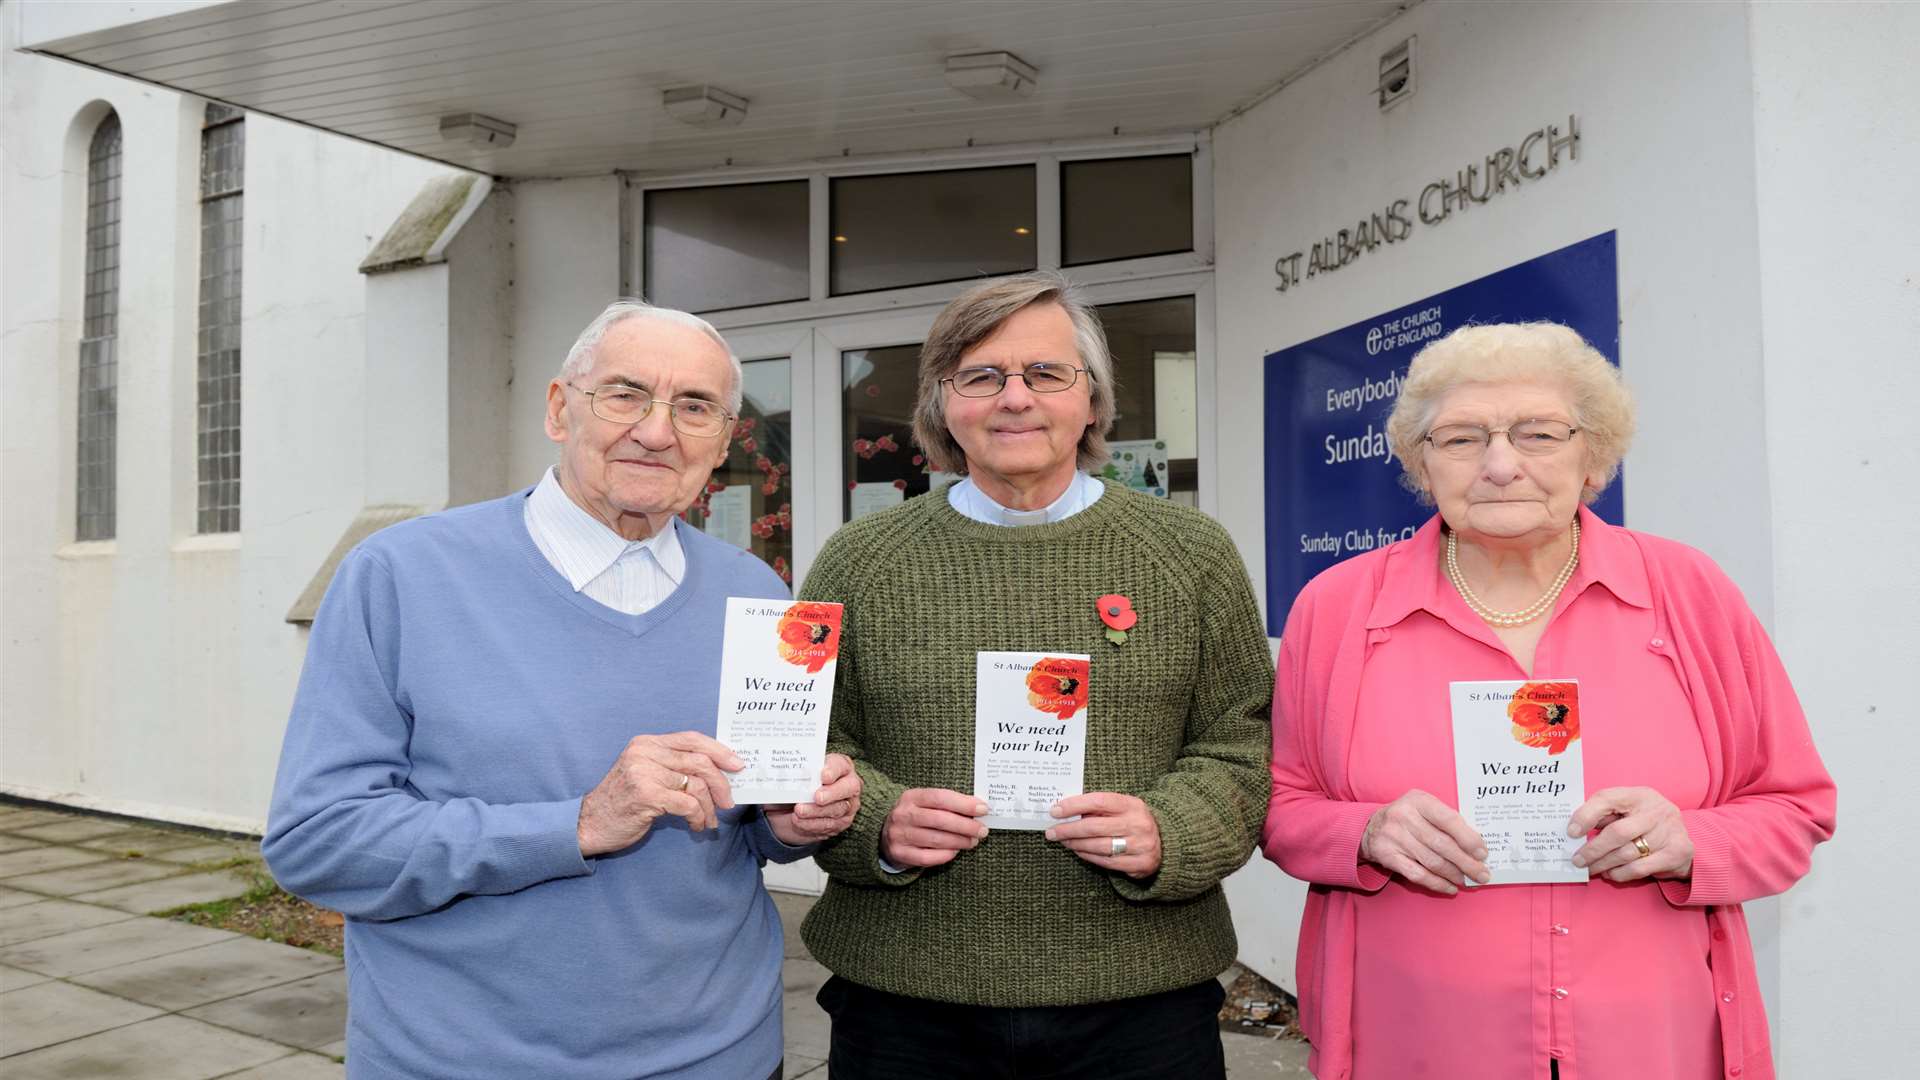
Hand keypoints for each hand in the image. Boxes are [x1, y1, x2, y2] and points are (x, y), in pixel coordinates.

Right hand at [577, 732, 742, 855]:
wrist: (589, 823)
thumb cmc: (623, 801)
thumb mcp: (646, 773)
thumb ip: (673, 765)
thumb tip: (716, 770)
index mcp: (647, 743)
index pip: (691, 739)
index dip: (718, 750)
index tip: (737, 764)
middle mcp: (645, 752)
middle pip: (699, 761)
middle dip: (720, 783)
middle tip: (728, 801)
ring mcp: (644, 772)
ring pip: (696, 784)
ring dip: (709, 807)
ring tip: (709, 820)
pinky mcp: (647, 794)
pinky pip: (688, 804)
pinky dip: (698, 817)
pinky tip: (696, 825)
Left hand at [766, 754, 861, 845]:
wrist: (789, 809)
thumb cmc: (795, 786)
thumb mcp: (792, 776)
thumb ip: (792, 774)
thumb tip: (781, 774)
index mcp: (840, 766)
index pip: (841, 764)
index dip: (834, 770)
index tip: (823, 776)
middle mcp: (849, 784)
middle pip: (849, 788)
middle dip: (832, 793)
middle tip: (817, 797)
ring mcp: (848, 805)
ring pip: (838, 809)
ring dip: (816, 811)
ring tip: (799, 811)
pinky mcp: (841, 822)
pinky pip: (830, 825)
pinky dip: (812, 824)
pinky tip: (799, 821)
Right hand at [880, 788, 988, 868]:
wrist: (882, 830)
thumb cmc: (914, 814)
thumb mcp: (924, 802)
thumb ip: (947, 803)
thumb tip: (978, 809)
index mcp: (911, 797)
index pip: (940, 798)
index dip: (964, 803)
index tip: (983, 809)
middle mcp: (903, 815)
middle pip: (940, 820)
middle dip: (966, 826)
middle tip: (982, 830)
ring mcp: (900, 835)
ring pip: (936, 840)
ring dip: (960, 841)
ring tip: (973, 841)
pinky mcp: (900, 853)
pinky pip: (927, 857)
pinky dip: (945, 855)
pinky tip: (955, 851)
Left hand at [1046, 792, 1162, 878]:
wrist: (1166, 842)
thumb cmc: (1133, 821)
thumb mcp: (1122, 808)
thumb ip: (1100, 809)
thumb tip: (1066, 812)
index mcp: (1132, 804)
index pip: (1099, 801)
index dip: (1075, 805)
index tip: (1055, 811)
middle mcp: (1138, 824)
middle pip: (1095, 827)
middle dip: (1068, 829)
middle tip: (1051, 832)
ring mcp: (1141, 845)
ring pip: (1099, 846)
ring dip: (1076, 844)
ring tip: (1063, 841)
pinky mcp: (1140, 864)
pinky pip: (1107, 862)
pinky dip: (1089, 857)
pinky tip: (1078, 851)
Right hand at [1361, 789, 1489, 894]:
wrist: (1370, 827)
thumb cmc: (1408, 817)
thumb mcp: (1424, 807)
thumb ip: (1447, 819)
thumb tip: (1476, 845)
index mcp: (1419, 800)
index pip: (1449, 819)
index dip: (1468, 838)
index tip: (1482, 853)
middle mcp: (1404, 817)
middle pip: (1442, 844)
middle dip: (1466, 862)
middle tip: (1482, 874)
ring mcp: (1395, 837)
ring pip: (1432, 861)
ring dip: (1454, 874)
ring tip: (1468, 881)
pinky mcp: (1388, 856)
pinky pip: (1417, 874)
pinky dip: (1437, 884)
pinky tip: (1449, 888)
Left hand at [1568, 786, 1692, 880]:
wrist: (1682, 836)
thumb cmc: (1644, 821)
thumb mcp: (1627, 810)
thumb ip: (1604, 816)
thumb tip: (1574, 831)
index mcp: (1639, 794)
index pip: (1607, 799)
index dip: (1586, 815)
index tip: (1571, 832)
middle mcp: (1657, 810)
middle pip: (1618, 832)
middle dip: (1593, 849)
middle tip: (1577, 860)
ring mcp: (1669, 831)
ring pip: (1627, 853)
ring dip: (1603, 864)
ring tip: (1590, 869)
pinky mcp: (1677, 852)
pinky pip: (1639, 868)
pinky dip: (1620, 873)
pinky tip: (1610, 873)